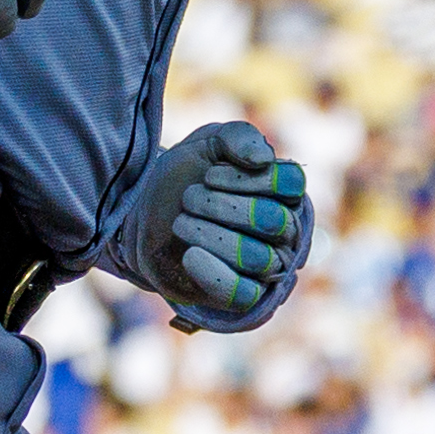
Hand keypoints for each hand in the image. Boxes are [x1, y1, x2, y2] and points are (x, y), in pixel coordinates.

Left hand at [129, 118, 312, 328]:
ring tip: (182, 222)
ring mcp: (266, 266)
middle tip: (189, 198)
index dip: (251, 179)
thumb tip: (264, 158)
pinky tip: (190, 255)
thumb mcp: (206, 144)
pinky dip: (216, 274)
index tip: (210, 175)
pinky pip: (244, 294)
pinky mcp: (243, 296)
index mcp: (283, 192)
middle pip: (274, 221)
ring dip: (213, 236)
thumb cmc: (184, 177)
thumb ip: (237, 137)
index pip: (290, 184)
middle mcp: (284, 230)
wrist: (144, 213)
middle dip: (224, 207)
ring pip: (260, 258)